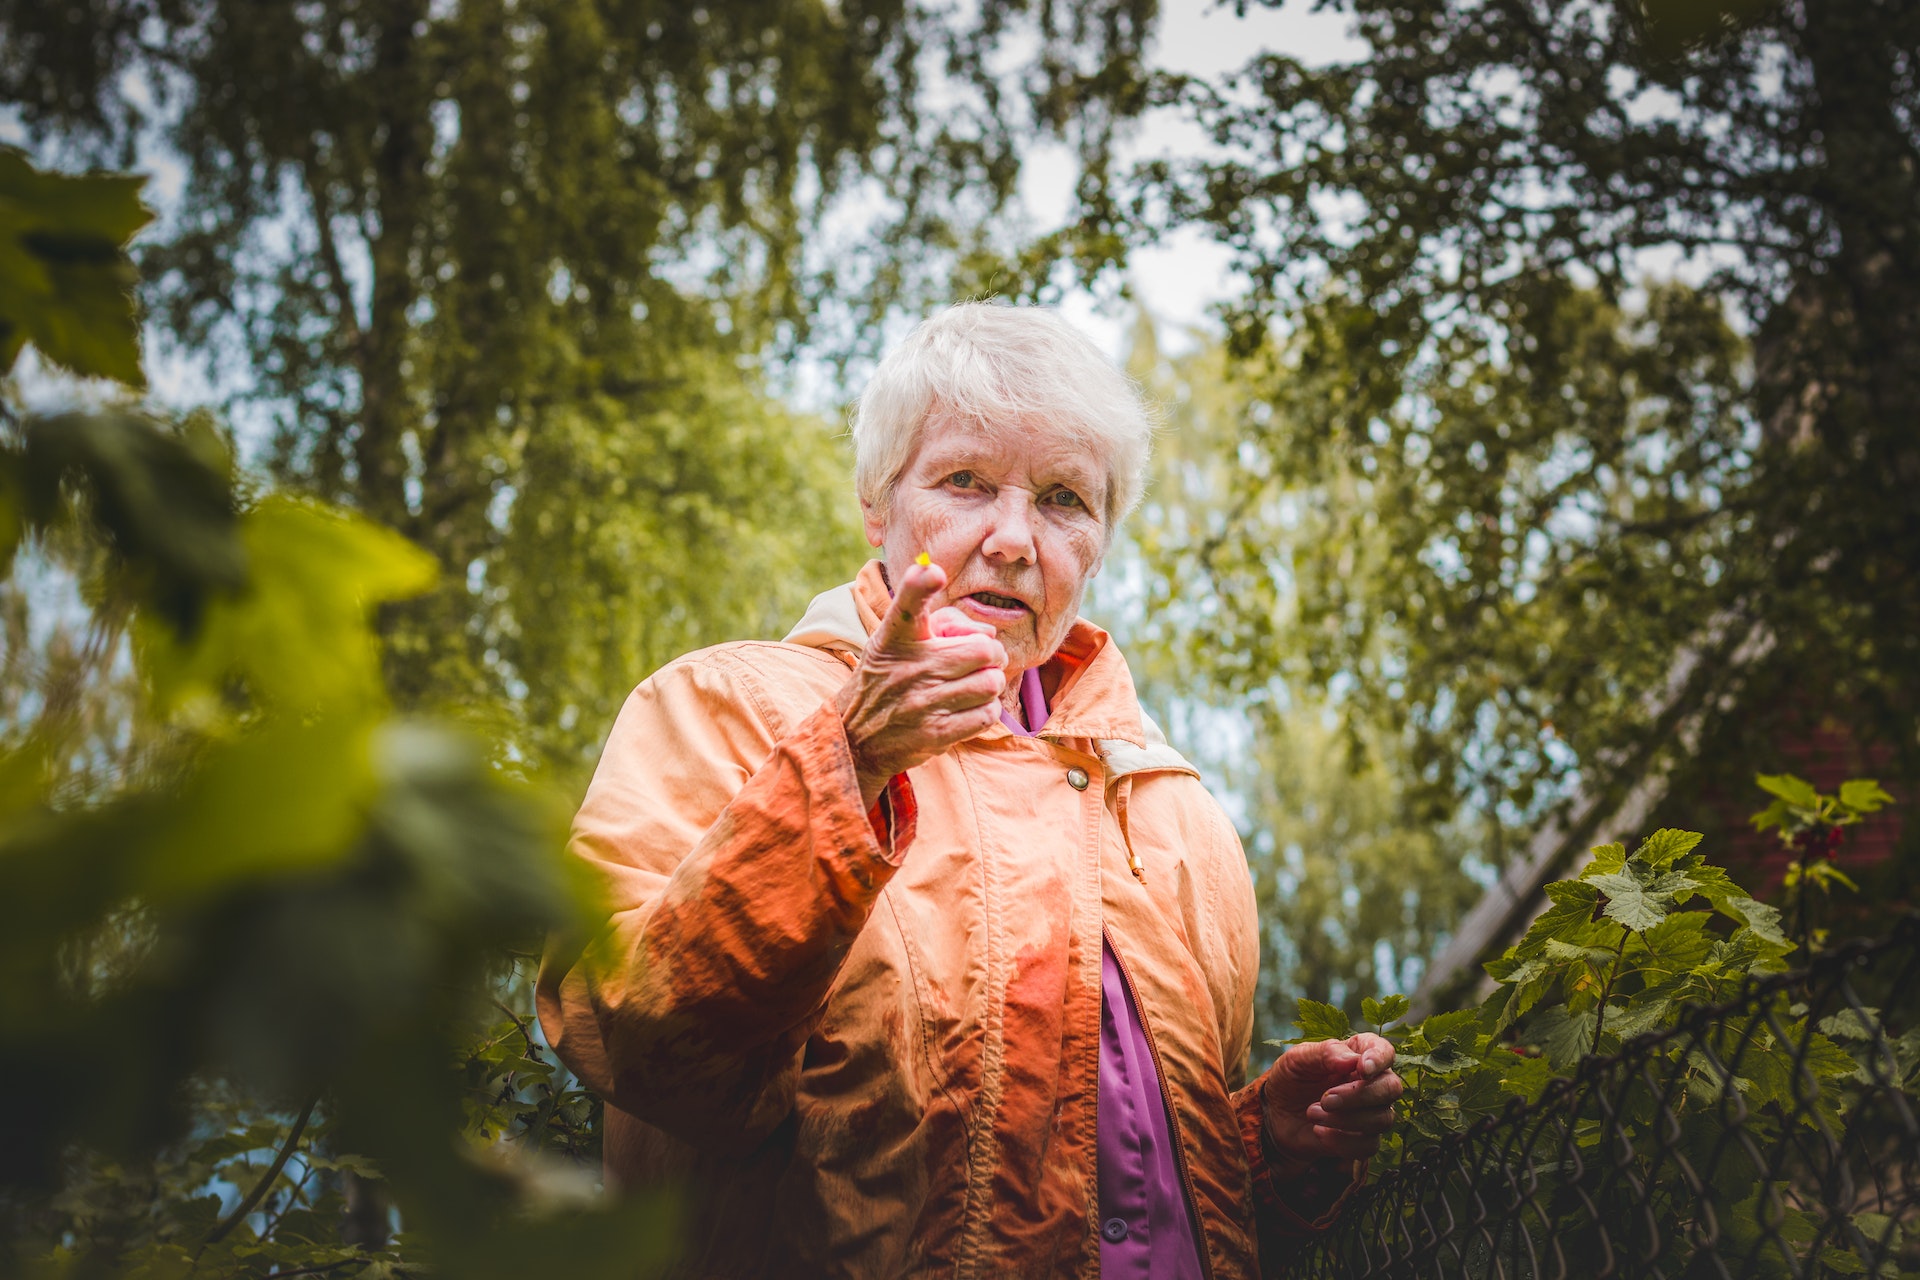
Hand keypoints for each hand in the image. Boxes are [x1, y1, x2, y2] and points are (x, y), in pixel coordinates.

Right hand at [836, 560, 1008, 807]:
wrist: (856, 738)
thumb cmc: (887, 678)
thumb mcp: (896, 642)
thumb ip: (942, 622)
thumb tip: (988, 632)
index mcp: (896, 638)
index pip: (906, 605)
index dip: (920, 586)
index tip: (933, 573)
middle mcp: (910, 667)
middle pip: (983, 650)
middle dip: (991, 655)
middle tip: (980, 660)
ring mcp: (922, 702)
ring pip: (990, 683)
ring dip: (989, 685)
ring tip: (972, 686)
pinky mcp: (936, 733)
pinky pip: (986, 714)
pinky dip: (986, 711)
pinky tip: (969, 708)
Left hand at [1262, 1033, 1402, 1164]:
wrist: (1276, 1116)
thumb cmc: (1291, 1080)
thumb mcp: (1297, 1060)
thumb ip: (1325, 1053)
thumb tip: (1353, 1060)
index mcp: (1358, 1054)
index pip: (1384, 1051)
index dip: (1379, 1059)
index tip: (1362, 1069)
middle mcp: (1372, 1083)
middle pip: (1391, 1088)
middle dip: (1359, 1095)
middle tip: (1326, 1099)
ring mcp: (1371, 1113)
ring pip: (1382, 1119)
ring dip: (1345, 1119)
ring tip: (1312, 1113)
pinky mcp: (1364, 1140)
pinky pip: (1369, 1145)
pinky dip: (1343, 1141)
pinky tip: (1319, 1132)